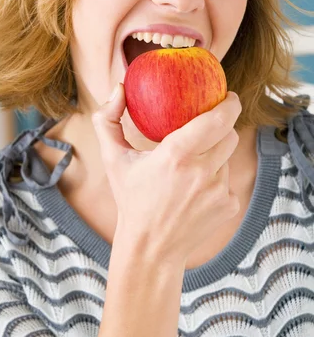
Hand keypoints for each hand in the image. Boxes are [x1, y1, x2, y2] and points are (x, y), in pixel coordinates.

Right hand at [92, 84, 241, 262]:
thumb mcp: (113, 159)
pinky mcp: (229, 205)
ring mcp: (219, 191)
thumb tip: (119, 88)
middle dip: (223, 127)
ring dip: (214, 156)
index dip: (229, 103)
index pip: (218, 119)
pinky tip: (196, 192)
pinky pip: (229, 181)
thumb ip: (107, 120)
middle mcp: (202, 172)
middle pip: (229, 135)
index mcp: (176, 155)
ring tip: (191, 168)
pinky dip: (216, 180)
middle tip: (210, 125)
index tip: (228, 96)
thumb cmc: (130, 199)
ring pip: (227, 158)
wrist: (150, 248)